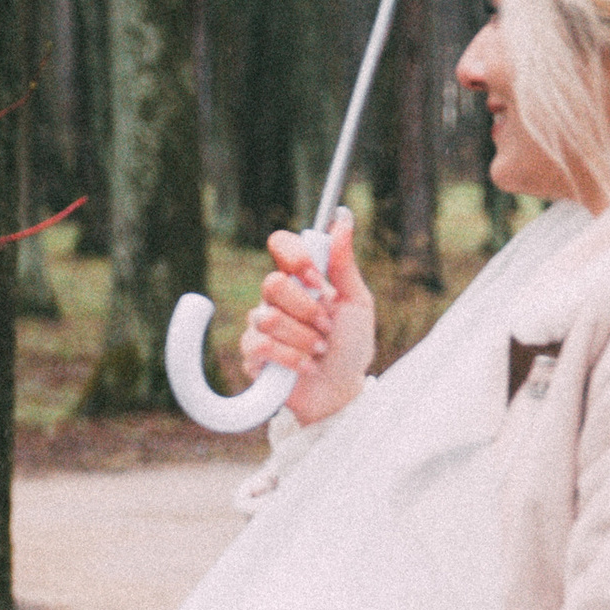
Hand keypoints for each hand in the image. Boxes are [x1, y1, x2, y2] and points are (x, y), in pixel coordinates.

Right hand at [239, 211, 373, 424]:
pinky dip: (292, 359)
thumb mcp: (357, 303)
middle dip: (307, 310)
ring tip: (319, 352)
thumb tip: (343, 217)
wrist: (342, 391)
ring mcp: (261, 326)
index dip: (294, 257)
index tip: (318, 279)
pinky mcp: (252, 357)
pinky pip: (261, 346)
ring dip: (304, 340)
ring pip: (268, 318)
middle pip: (272, 284)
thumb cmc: (352, 346)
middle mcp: (276, 298)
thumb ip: (344, 264)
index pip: (281, 244)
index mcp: (301, 279)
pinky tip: (306, 367)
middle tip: (326, 327)